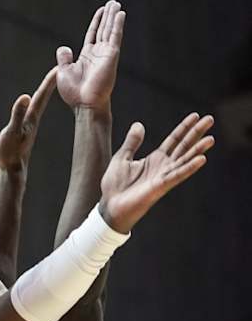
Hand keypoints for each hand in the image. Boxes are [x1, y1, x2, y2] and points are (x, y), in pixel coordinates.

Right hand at [0, 68, 56, 172]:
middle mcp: (32, 120)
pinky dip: (34, 103)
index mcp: (31, 118)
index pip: (41, 96)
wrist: (11, 170)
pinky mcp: (23, 130)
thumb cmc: (10, 152)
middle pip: (42, 97)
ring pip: (37, 104)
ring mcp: (28, 126)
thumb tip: (25, 97)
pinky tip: (32, 103)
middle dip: (49, 83)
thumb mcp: (12, 131)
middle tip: (58, 69)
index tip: (57, 68)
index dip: (48, 82)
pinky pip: (30, 111)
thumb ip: (18, 115)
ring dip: (43, 92)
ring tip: (49, 82)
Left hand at [57, 0, 124, 112]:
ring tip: (116, 4)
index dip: (97, 22)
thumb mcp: (64, 72)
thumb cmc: (74, 93)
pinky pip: (115, 37)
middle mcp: (98, 53)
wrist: (84, 103)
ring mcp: (106, 54)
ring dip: (114, 17)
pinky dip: (117, 25)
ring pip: (110, 31)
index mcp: (87, 56)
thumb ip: (64, 58)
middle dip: (108, 16)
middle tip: (113, 3)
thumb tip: (63, 47)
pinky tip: (120, 14)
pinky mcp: (111, 56)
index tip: (101, 10)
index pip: (93, 34)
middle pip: (104, 30)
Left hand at [99, 112, 214, 232]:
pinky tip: (201, 159)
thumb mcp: (122, 157)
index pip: (174, 140)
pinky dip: (189, 167)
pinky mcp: (160, 187)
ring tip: (211, 139)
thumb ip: (132, 142)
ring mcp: (164, 177)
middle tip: (210, 119)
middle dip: (196, 133)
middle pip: (184, 146)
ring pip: (185, 160)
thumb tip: (139, 124)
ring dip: (198, 150)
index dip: (184, 127)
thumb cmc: (115, 185)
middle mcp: (163, 167)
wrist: (109, 205)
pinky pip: (177, 175)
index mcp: (155, 159)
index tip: (196, 115)